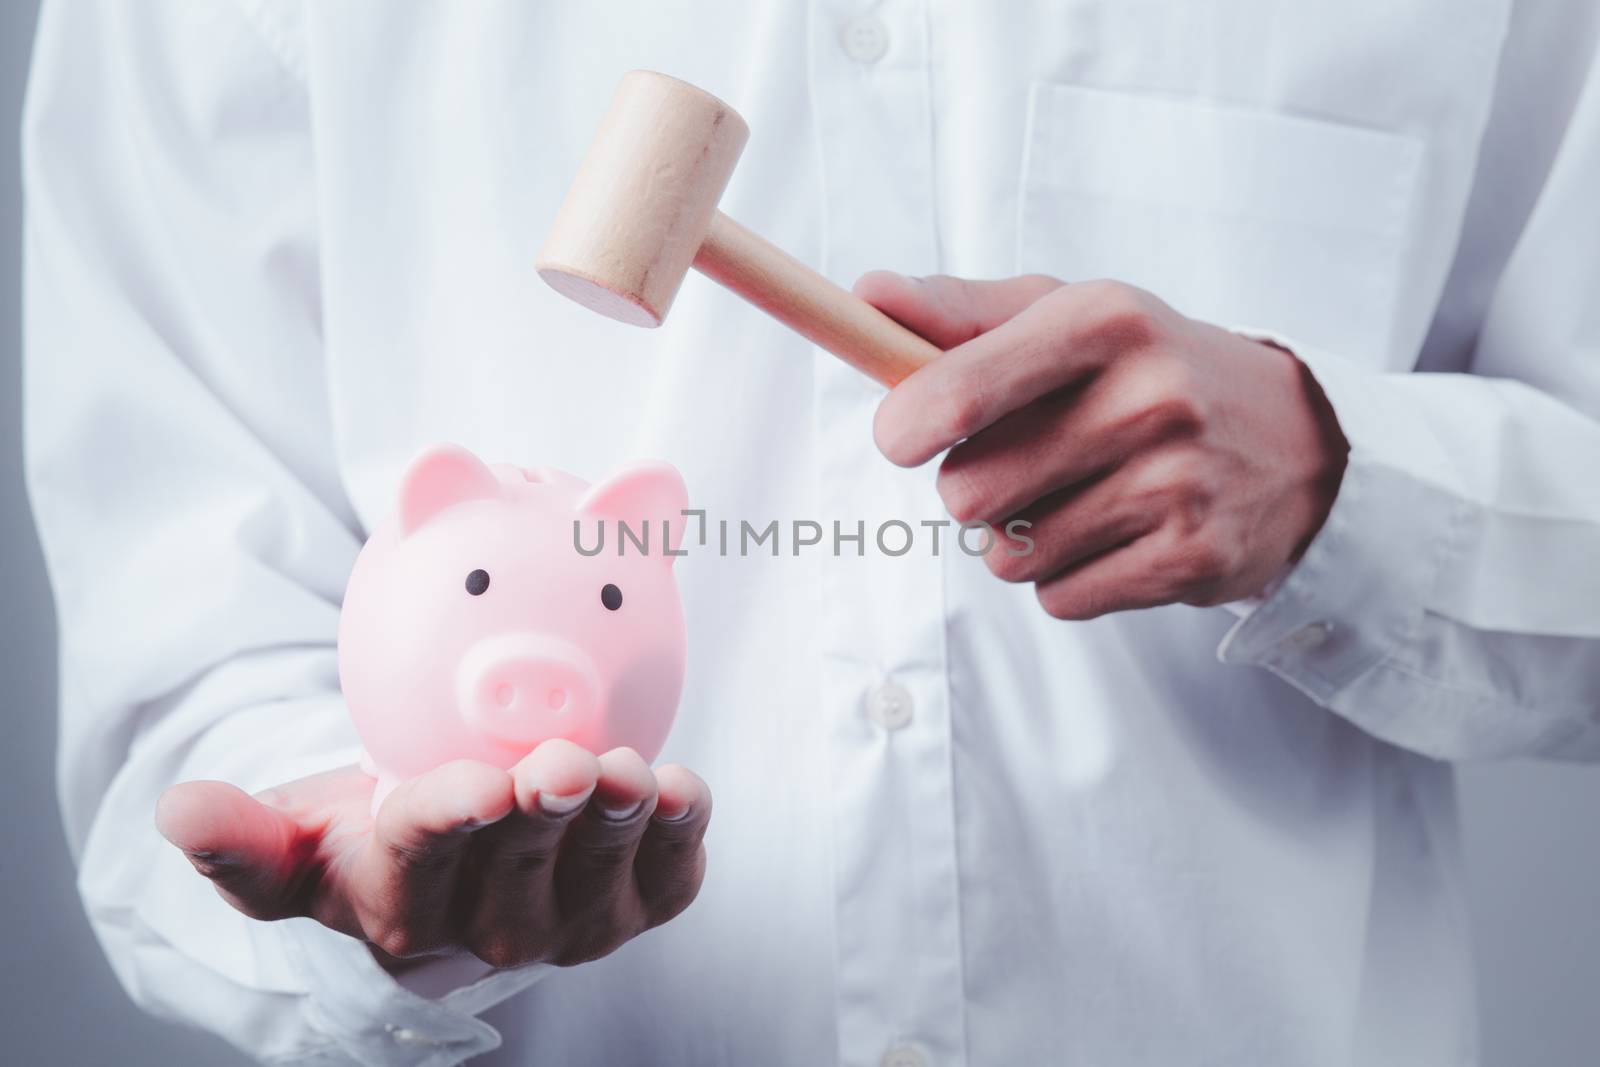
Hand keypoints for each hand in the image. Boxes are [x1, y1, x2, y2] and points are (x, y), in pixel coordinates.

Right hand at [155, 741, 709, 968]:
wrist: (464, 837)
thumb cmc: (372, 826)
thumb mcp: (300, 831)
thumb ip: (241, 837)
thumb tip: (176, 811)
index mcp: (401, 906)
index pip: (420, 865)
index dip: (447, 825)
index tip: (474, 786)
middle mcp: (490, 931)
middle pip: (518, 880)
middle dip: (542, 822)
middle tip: (560, 765)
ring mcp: (571, 924)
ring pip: (597, 885)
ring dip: (616, 828)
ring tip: (627, 774)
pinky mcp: (637, 904)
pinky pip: (667, 882)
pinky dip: (681, 840)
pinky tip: (684, 792)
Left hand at [857, 273, 1347, 618]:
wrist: (1294, 439)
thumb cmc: (1146, 368)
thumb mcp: (1065, 313)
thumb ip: (958, 310)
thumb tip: (866, 294)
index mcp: (1103, 319)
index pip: (956, 390)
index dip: (904, 427)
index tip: (901, 437)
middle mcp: (1148, 397)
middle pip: (967, 493)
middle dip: (973, 489)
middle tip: (1025, 464)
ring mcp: (1177, 483)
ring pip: (1007, 554)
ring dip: (1020, 539)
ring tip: (1079, 497)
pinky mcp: (1193, 558)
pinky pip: (1059, 597)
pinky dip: (1067, 578)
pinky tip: (1116, 535)